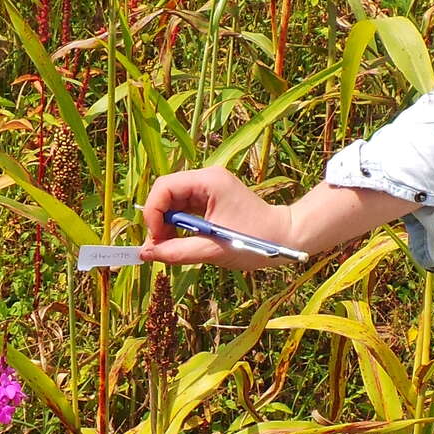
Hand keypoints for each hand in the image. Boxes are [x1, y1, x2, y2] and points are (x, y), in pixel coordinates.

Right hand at [138, 166, 296, 270]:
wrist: (286, 237)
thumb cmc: (256, 240)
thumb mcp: (213, 249)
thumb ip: (178, 252)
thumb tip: (146, 254)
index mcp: (208, 181)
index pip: (164, 187)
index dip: (153, 213)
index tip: (155, 239)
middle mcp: (206, 178)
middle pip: (166, 193)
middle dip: (158, 220)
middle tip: (160, 248)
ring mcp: (209, 188)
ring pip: (173, 201)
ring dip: (167, 225)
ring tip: (170, 247)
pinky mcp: (211, 199)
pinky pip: (184, 208)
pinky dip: (179, 226)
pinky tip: (182, 241)